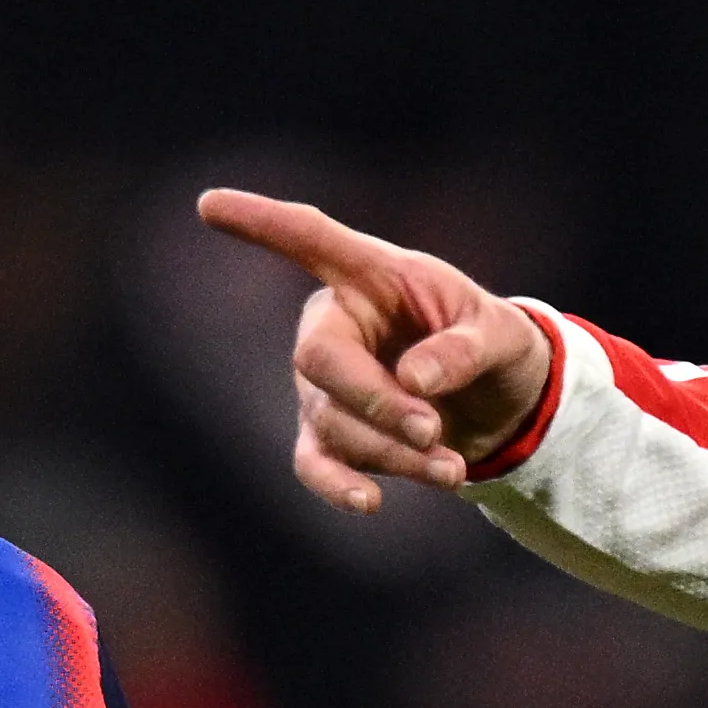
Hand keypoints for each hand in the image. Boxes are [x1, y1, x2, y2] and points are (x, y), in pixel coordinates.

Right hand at [195, 189, 556, 510]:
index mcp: (371, 275)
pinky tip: (370, 502)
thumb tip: (413, 381)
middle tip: (432, 430)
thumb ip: (464, 350)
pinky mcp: (329, 435)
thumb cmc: (489, 344)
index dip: (262, 224)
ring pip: (334, 422)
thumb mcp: (499, 336)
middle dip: (375, 400)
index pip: (310, 239)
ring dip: (394, 453)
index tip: (208, 204)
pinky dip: (340, 486)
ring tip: (454, 470)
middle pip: (319, 359)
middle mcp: (334, 324)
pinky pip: (316, 464)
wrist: (497, 402)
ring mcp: (322, 384)